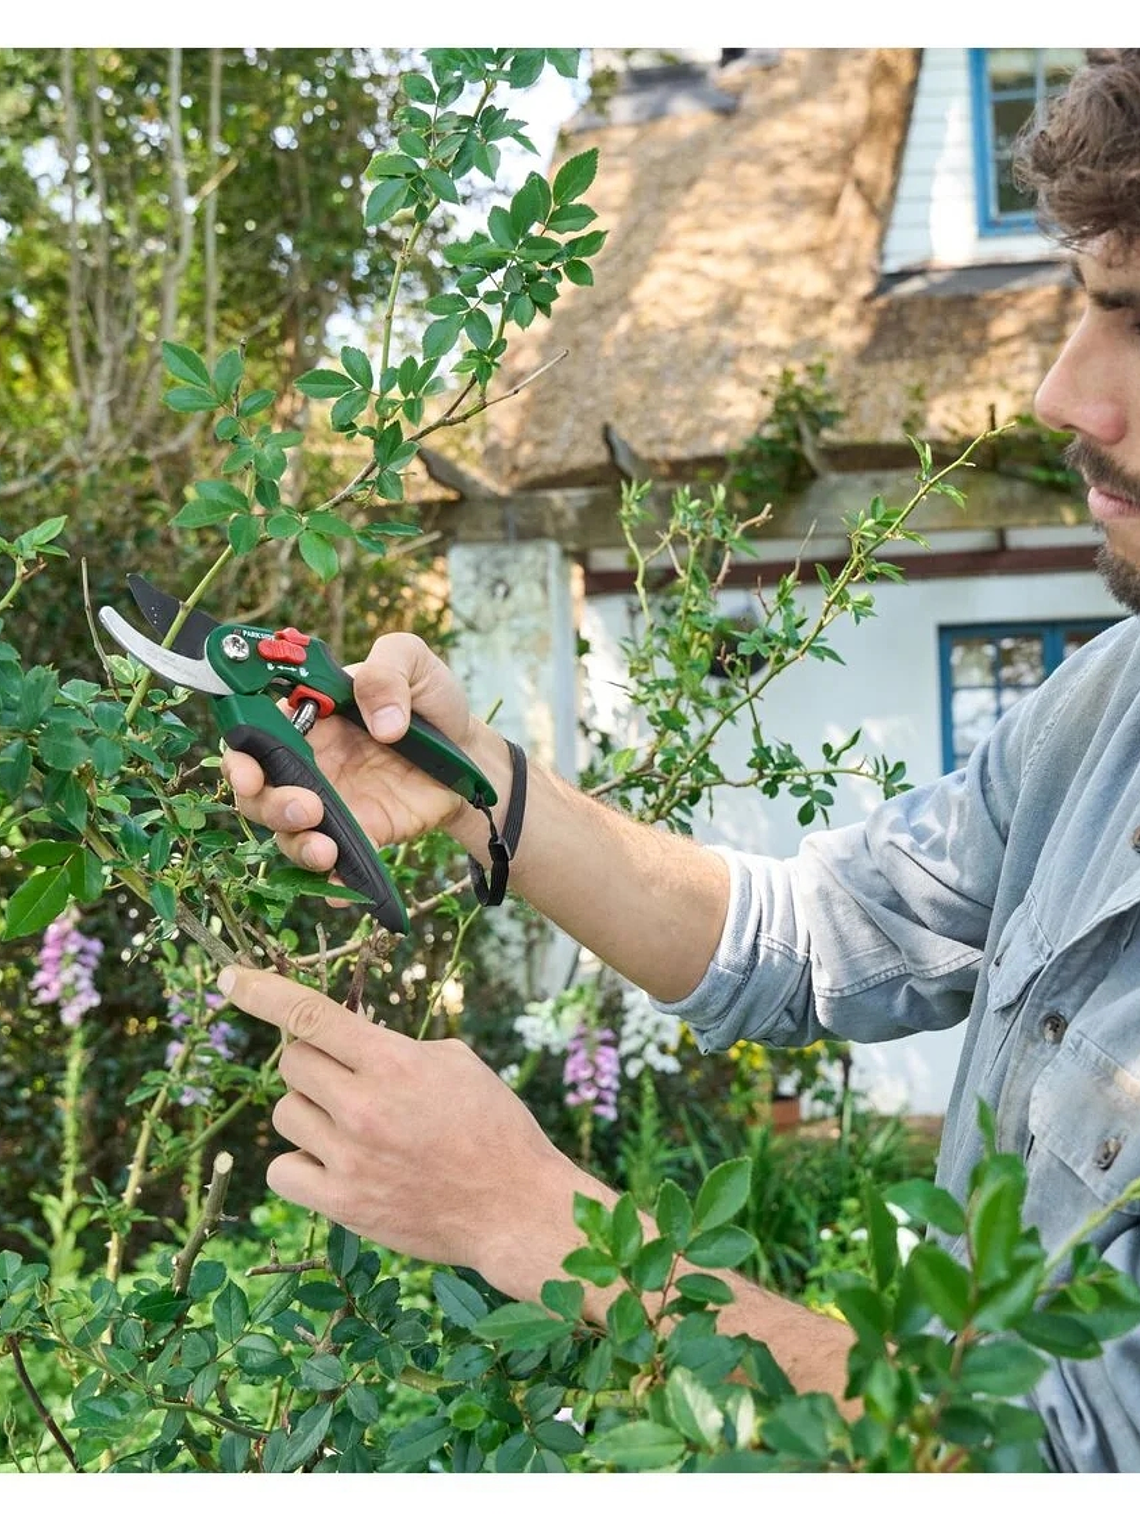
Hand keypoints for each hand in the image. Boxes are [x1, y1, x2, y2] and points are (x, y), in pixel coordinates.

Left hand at [219, 965, 575, 1278]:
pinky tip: (337, 1164)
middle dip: (316, 1063)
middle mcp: (364, 1107)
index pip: (310, 1015)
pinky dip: (301, 1162)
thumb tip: (346, 1043)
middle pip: (292, 1063)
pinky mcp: (342, 1204)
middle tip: (351, 1080)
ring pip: (285, 1114)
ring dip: (311, 1113)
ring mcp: (349, 1158)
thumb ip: (393, 1048)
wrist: (515, 1206)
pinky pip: (282, 1169)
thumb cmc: (493, 1127)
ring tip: (355, 1129)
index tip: (229, 979)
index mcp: (394, 1062)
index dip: (261, 991)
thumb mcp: (455, 1063)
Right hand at [221, 632, 480, 875]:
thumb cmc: (430, 702)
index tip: (252, 773)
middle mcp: (309, 764)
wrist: (472, 752)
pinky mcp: (361, 835)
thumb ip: (387, 672)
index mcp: (307, 718)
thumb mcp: (412, 663)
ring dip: (296, 845)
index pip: (252, 736)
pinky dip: (332, 881)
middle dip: (267, 806)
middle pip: (258, 793)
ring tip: (325, 847)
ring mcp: (332, 803)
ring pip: (287, 834)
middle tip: (306, 807)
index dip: (241, 757)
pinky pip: (335, 865)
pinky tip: (341, 891)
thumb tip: (383, 724)